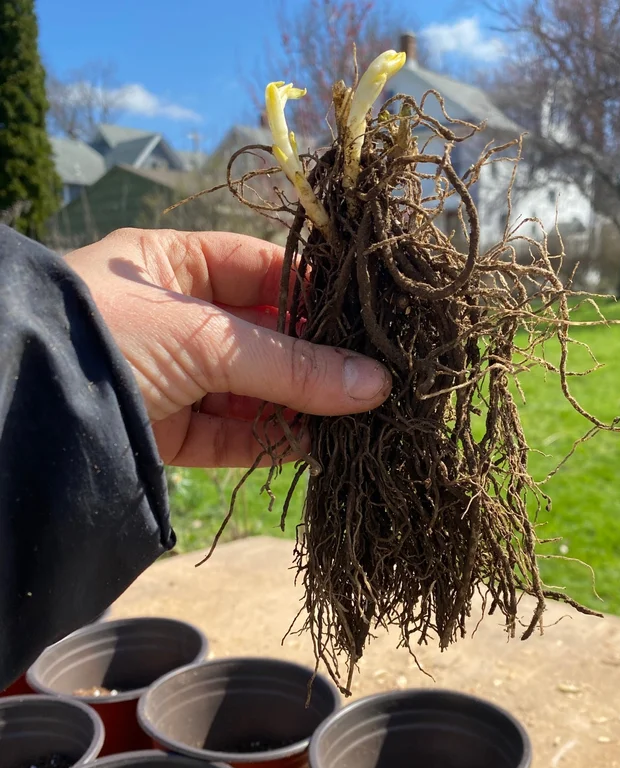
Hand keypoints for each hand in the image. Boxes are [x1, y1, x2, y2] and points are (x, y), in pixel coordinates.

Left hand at [65, 228, 390, 465]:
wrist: (24, 409)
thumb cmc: (107, 335)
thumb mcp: (204, 338)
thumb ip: (292, 364)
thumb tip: (375, 384)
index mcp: (172, 264)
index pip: (261, 269)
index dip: (313, 290)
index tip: (364, 316)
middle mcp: (175, 317)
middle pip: (265, 334)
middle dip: (317, 357)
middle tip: (376, 374)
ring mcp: (173, 375)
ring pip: (255, 389)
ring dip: (303, 405)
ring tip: (361, 415)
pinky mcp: (170, 430)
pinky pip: (235, 434)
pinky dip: (275, 440)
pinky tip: (321, 444)